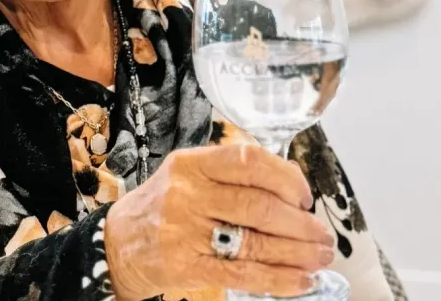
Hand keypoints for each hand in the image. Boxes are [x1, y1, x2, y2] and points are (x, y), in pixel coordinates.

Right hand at [104, 144, 334, 300]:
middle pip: (259, 206)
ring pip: (256, 242)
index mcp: (191, 164)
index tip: (304, 196)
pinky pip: (243, 273)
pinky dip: (279, 279)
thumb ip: (230, 176)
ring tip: (320, 258)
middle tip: (322, 235)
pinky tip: (300, 280)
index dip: (287, 178)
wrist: (118, 244)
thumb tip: (292, 191)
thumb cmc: (162, 207)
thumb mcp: (187, 176)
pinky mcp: (187, 266)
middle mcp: (187, 194)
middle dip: (301, 224)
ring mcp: (185, 232)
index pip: (249, 161)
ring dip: (298, 253)